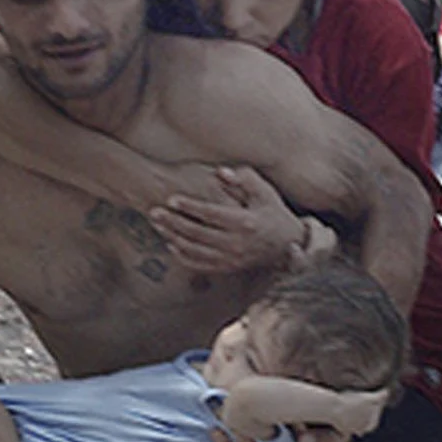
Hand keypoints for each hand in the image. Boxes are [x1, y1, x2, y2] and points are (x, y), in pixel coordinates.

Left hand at [152, 165, 305, 272]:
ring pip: (195, 250)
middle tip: (154, 212)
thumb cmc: (273, 212)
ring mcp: (231, 259)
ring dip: (174, 238)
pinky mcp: (228, 268)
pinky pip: (201, 265)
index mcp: (245, 222)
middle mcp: (237, 243)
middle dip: (173, 223)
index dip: (190, 206)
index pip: (211, 214)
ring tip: (158, 226)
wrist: (288, 244)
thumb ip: (244, 179)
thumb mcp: (264, 192)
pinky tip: (171, 244)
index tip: (171, 199)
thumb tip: (220, 172)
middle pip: (197, 233)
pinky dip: (184, 256)